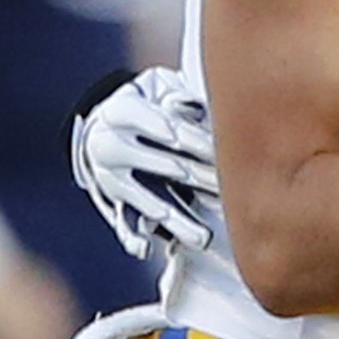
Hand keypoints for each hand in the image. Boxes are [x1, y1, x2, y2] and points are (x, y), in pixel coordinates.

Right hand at [74, 68, 220, 258]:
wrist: (106, 122)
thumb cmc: (151, 101)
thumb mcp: (160, 88)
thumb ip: (180, 97)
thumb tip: (197, 106)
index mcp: (123, 110)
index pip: (166, 127)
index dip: (196, 139)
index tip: (224, 152)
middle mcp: (109, 144)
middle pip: (164, 165)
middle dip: (201, 179)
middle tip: (232, 192)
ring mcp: (108, 175)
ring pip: (144, 199)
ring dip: (176, 220)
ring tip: (204, 238)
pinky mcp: (110, 199)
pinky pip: (120, 221)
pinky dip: (131, 236)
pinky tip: (145, 250)